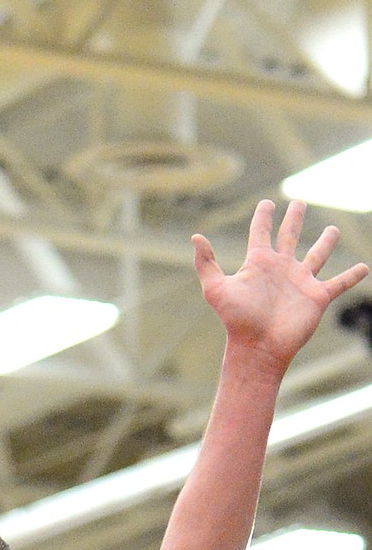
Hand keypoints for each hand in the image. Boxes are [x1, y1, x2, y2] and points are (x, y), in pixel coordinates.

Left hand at [192, 199, 367, 371]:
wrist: (258, 347)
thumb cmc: (236, 320)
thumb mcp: (216, 289)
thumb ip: (206, 263)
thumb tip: (195, 236)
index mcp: (259, 263)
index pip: (261, 232)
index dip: (263, 217)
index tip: (267, 203)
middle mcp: (281, 268)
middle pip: (289, 235)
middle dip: (294, 218)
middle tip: (299, 202)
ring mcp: (300, 281)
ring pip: (317, 255)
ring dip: (326, 241)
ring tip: (333, 229)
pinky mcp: (317, 297)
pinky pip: (339, 283)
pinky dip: (352, 275)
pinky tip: (363, 267)